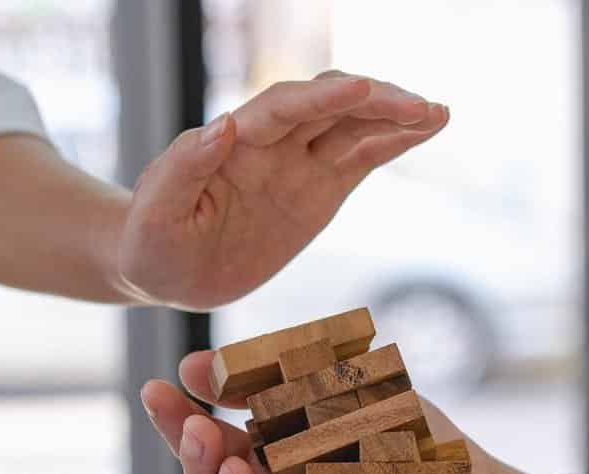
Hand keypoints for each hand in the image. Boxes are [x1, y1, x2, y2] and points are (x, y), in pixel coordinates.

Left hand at [118, 72, 447, 308]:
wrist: (162, 269)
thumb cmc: (150, 242)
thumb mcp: (156, 213)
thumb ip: (182, 168)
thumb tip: (224, 125)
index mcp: (234, 144)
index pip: (284, 109)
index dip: (323, 98)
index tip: (362, 89)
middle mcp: (271, 144)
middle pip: (330, 106)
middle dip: (375, 102)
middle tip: (421, 107)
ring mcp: (298, 165)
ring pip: (353, 127)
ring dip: (395, 117)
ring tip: (438, 114)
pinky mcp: (318, 190)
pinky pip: (361, 158)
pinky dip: (395, 142)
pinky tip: (428, 129)